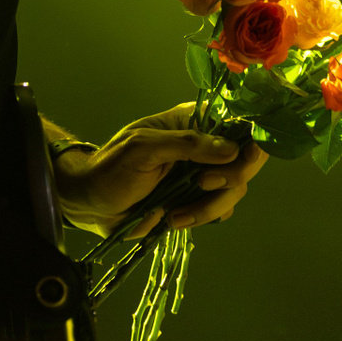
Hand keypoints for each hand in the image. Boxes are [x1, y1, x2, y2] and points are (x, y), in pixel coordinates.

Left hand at [54, 103, 268, 236]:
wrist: (92, 202)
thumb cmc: (112, 166)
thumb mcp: (144, 147)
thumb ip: (187, 145)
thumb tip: (233, 149)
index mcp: (193, 122)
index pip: (238, 123)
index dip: (249, 143)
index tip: (237, 161)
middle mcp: (205, 146)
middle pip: (245, 161)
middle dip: (228, 180)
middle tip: (201, 185)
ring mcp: (204, 174)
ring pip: (235, 190)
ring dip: (209, 206)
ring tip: (175, 213)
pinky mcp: (198, 200)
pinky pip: (220, 210)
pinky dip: (202, 218)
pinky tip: (173, 218)